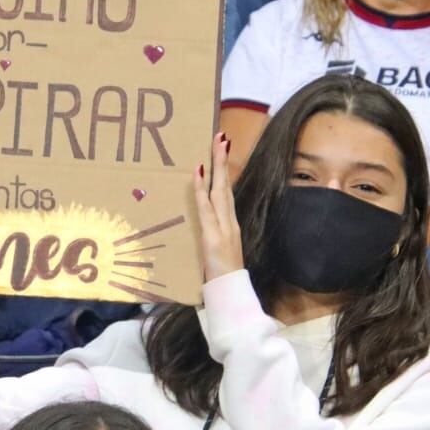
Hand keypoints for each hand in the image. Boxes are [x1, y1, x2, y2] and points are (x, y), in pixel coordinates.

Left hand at [193, 132, 243, 281]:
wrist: (231, 294)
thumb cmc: (222, 276)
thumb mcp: (217, 252)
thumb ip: (212, 237)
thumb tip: (204, 228)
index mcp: (229, 223)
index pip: (226, 191)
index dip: (224, 171)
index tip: (222, 149)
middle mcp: (229, 221)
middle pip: (225, 184)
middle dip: (222, 159)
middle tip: (221, 135)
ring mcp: (222, 227)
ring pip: (219, 190)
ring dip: (216, 166)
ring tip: (215, 143)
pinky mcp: (213, 236)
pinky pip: (206, 207)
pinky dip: (201, 189)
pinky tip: (198, 171)